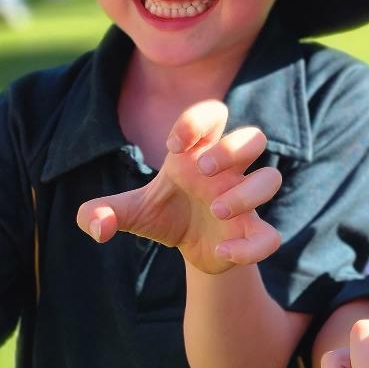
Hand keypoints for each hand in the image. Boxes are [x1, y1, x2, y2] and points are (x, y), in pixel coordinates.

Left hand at [74, 100, 281, 274]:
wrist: (191, 250)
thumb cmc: (165, 215)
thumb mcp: (129, 212)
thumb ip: (100, 212)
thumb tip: (97, 225)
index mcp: (199, 154)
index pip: (213, 114)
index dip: (197, 120)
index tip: (174, 147)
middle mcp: (228, 172)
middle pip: (254, 136)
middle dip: (232, 148)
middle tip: (202, 170)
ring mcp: (244, 201)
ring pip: (271, 179)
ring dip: (246, 192)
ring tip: (215, 210)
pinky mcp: (252, 233)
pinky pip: (270, 236)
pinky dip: (251, 246)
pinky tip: (222, 252)